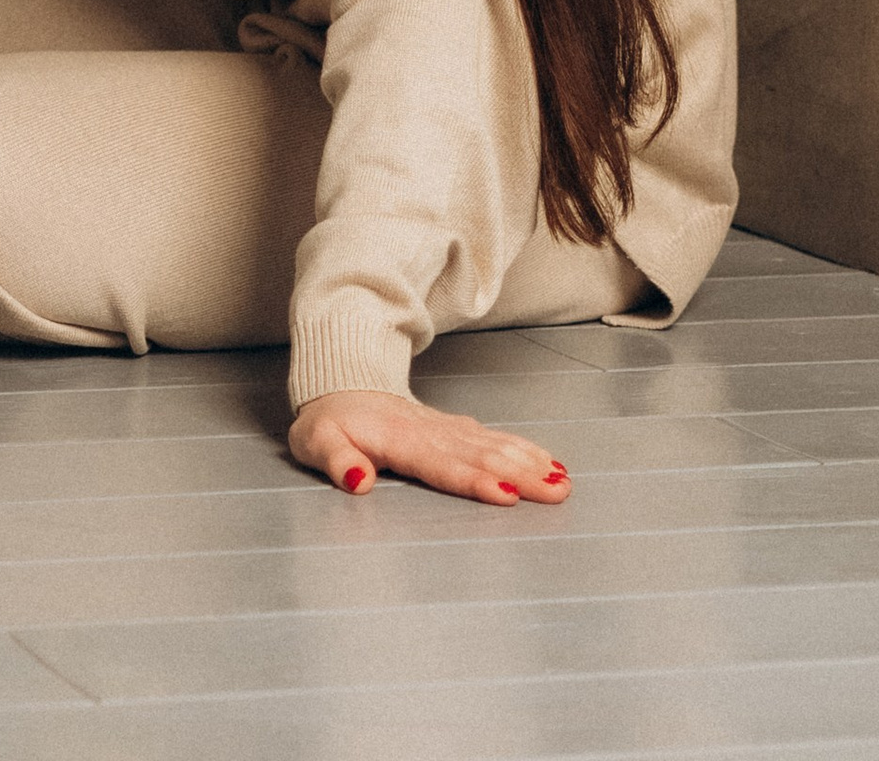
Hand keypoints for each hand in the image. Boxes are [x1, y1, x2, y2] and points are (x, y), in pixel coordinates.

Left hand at [290, 389, 569, 505]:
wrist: (339, 384)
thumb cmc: (328, 423)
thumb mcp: (316, 442)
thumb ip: (336, 461)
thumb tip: (357, 481)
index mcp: (400, 440)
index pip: (442, 465)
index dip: (474, 480)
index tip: (506, 495)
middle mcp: (430, 432)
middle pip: (480, 456)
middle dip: (521, 474)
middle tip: (557, 492)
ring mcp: (446, 429)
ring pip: (494, 445)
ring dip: (529, 462)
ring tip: (562, 481)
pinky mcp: (454, 429)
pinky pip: (493, 438)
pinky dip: (523, 448)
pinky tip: (548, 462)